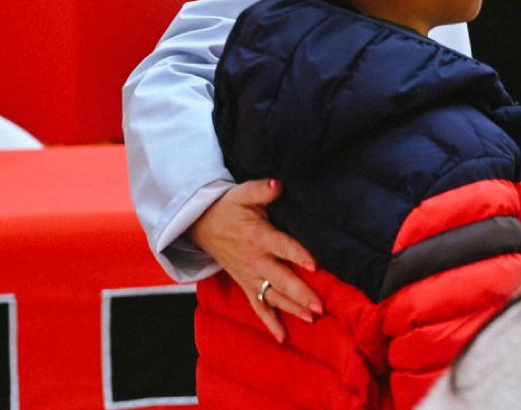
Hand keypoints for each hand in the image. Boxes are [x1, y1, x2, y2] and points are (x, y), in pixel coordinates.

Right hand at [189, 179, 321, 342]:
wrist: (201, 225)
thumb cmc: (227, 207)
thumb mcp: (242, 193)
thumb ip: (262, 189)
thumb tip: (278, 183)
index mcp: (257, 237)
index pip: (282, 247)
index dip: (298, 255)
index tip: (315, 265)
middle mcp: (254, 260)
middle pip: (280, 279)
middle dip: (300, 293)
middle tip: (319, 306)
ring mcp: (249, 276)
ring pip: (272, 296)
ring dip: (292, 308)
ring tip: (311, 319)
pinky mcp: (245, 284)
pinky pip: (258, 307)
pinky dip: (270, 322)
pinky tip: (283, 337)